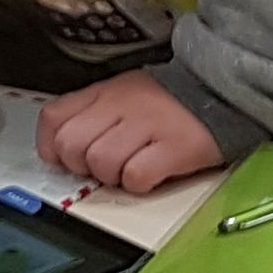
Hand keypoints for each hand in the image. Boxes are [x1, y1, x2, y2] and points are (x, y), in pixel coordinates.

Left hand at [35, 71, 223, 194]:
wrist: (220, 89)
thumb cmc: (166, 102)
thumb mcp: (121, 95)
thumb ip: (89, 116)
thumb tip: (62, 153)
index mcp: (104, 92)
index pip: (53, 118)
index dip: (52, 148)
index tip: (68, 160)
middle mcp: (121, 105)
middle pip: (72, 146)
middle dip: (82, 166)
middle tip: (106, 165)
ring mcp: (148, 124)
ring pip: (101, 163)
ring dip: (113, 176)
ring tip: (133, 167)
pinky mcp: (175, 147)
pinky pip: (136, 176)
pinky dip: (140, 183)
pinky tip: (153, 172)